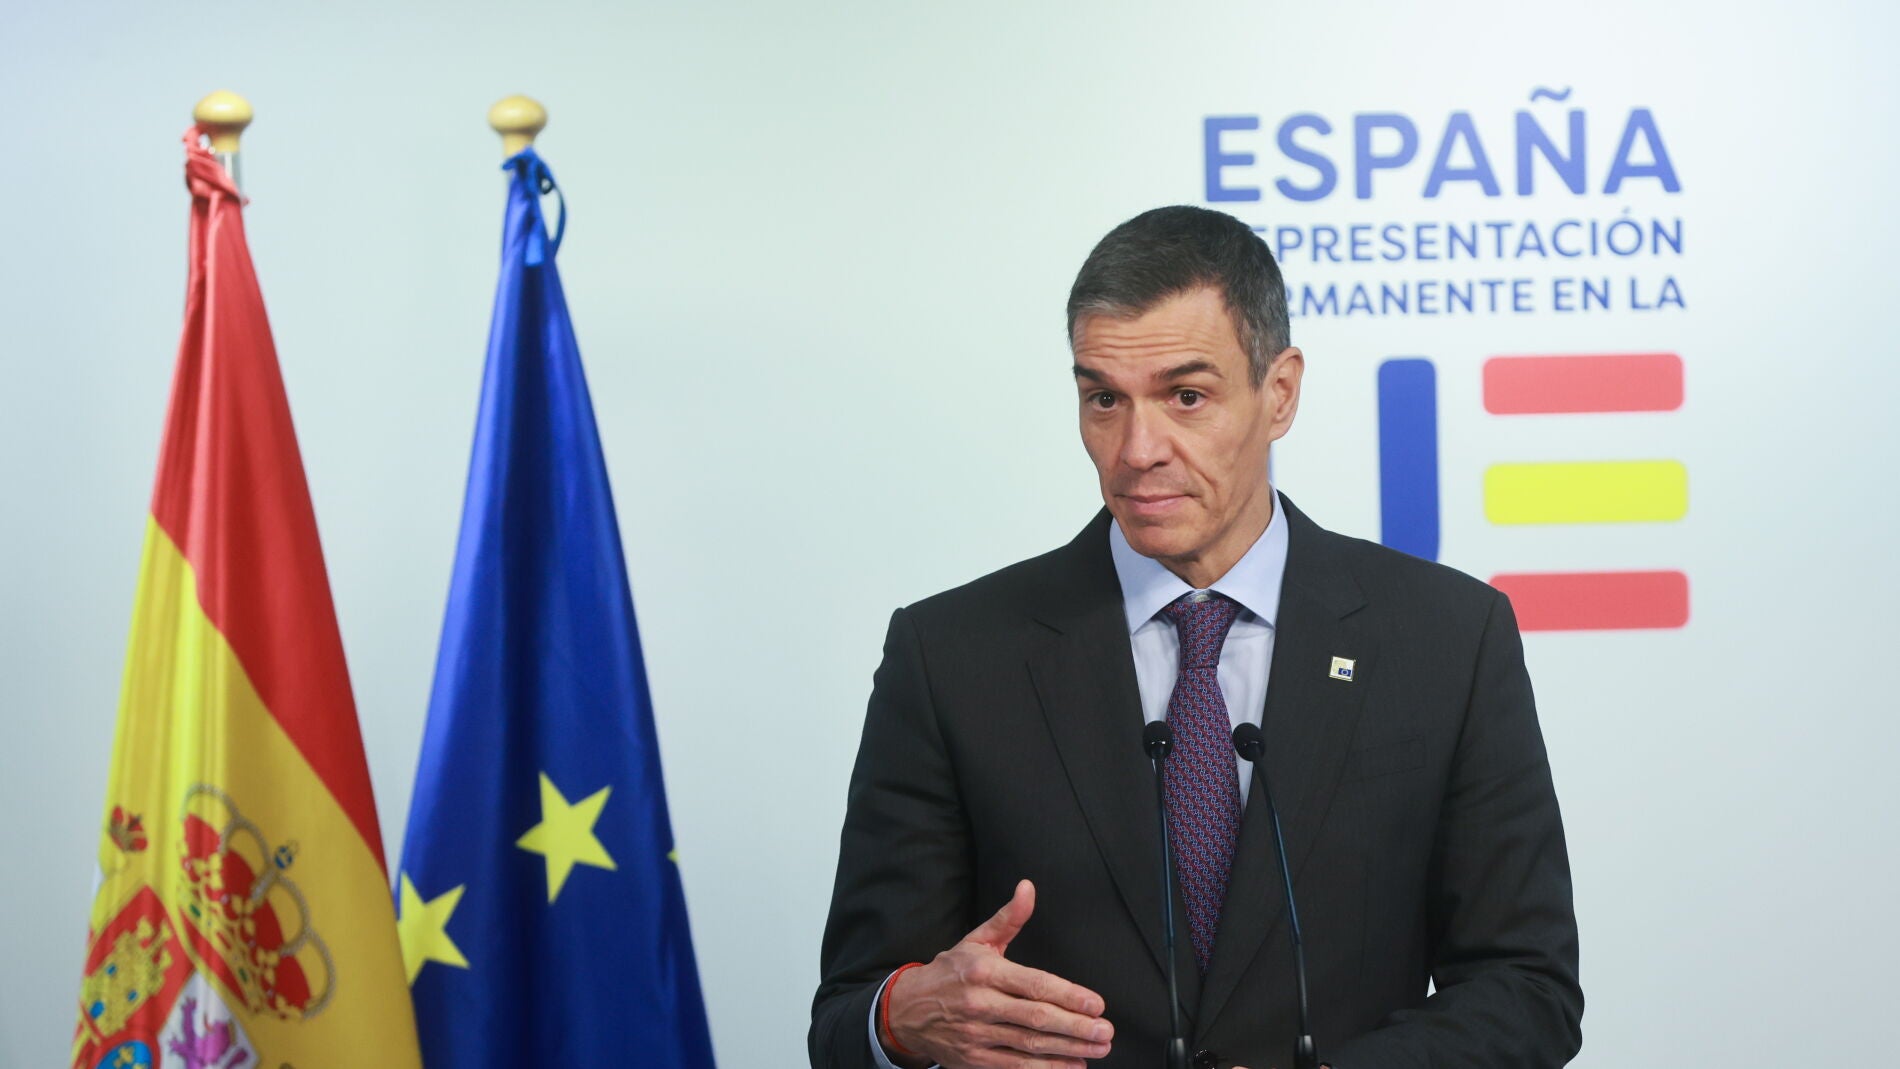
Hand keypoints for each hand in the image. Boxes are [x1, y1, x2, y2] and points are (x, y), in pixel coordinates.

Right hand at [883, 879, 1113, 1068]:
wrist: (906, 1011)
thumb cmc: (949, 973)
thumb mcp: (976, 941)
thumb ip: (1008, 918)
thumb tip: (1028, 888)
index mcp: (984, 971)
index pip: (1034, 984)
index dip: (1068, 995)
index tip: (1096, 1003)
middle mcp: (981, 1003)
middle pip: (1036, 1017)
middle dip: (1076, 1026)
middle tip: (1105, 1029)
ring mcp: (977, 1035)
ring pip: (1030, 1045)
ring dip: (1069, 1048)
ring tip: (1098, 1047)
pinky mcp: (974, 1060)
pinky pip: (1015, 1065)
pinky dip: (1046, 1068)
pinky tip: (1072, 1064)